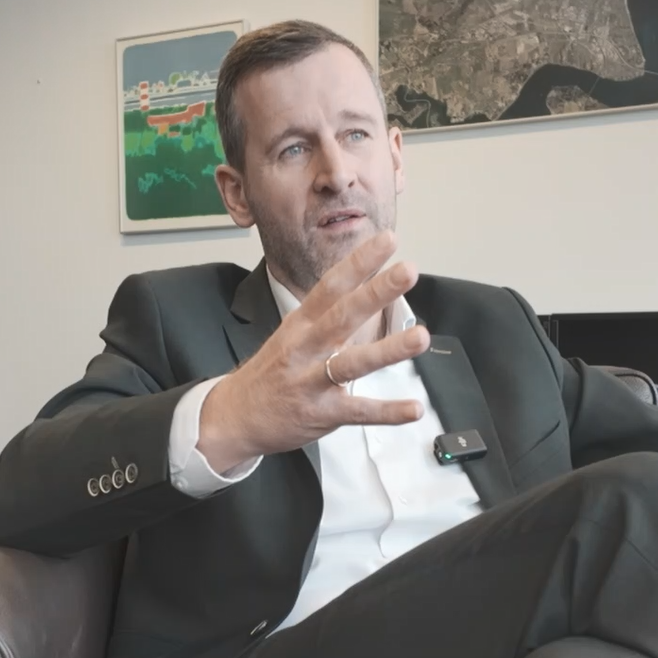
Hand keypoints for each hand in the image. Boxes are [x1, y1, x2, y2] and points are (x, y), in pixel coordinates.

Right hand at [199, 231, 431, 471]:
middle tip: (407, 271)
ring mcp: (312, 381)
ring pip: (353, 363)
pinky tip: (415, 408)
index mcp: (301, 324)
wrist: (236, 416)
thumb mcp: (292, 335)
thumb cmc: (272, 372)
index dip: (359, 262)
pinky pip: (359, 411)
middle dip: (376, 292)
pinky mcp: (322, 414)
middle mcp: (305, 348)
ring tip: (421, 338)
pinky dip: (388, 411)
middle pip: (343, 315)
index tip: (387, 240)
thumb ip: (328, 315)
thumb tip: (369, 287)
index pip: (331, 286)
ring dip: (388, 350)